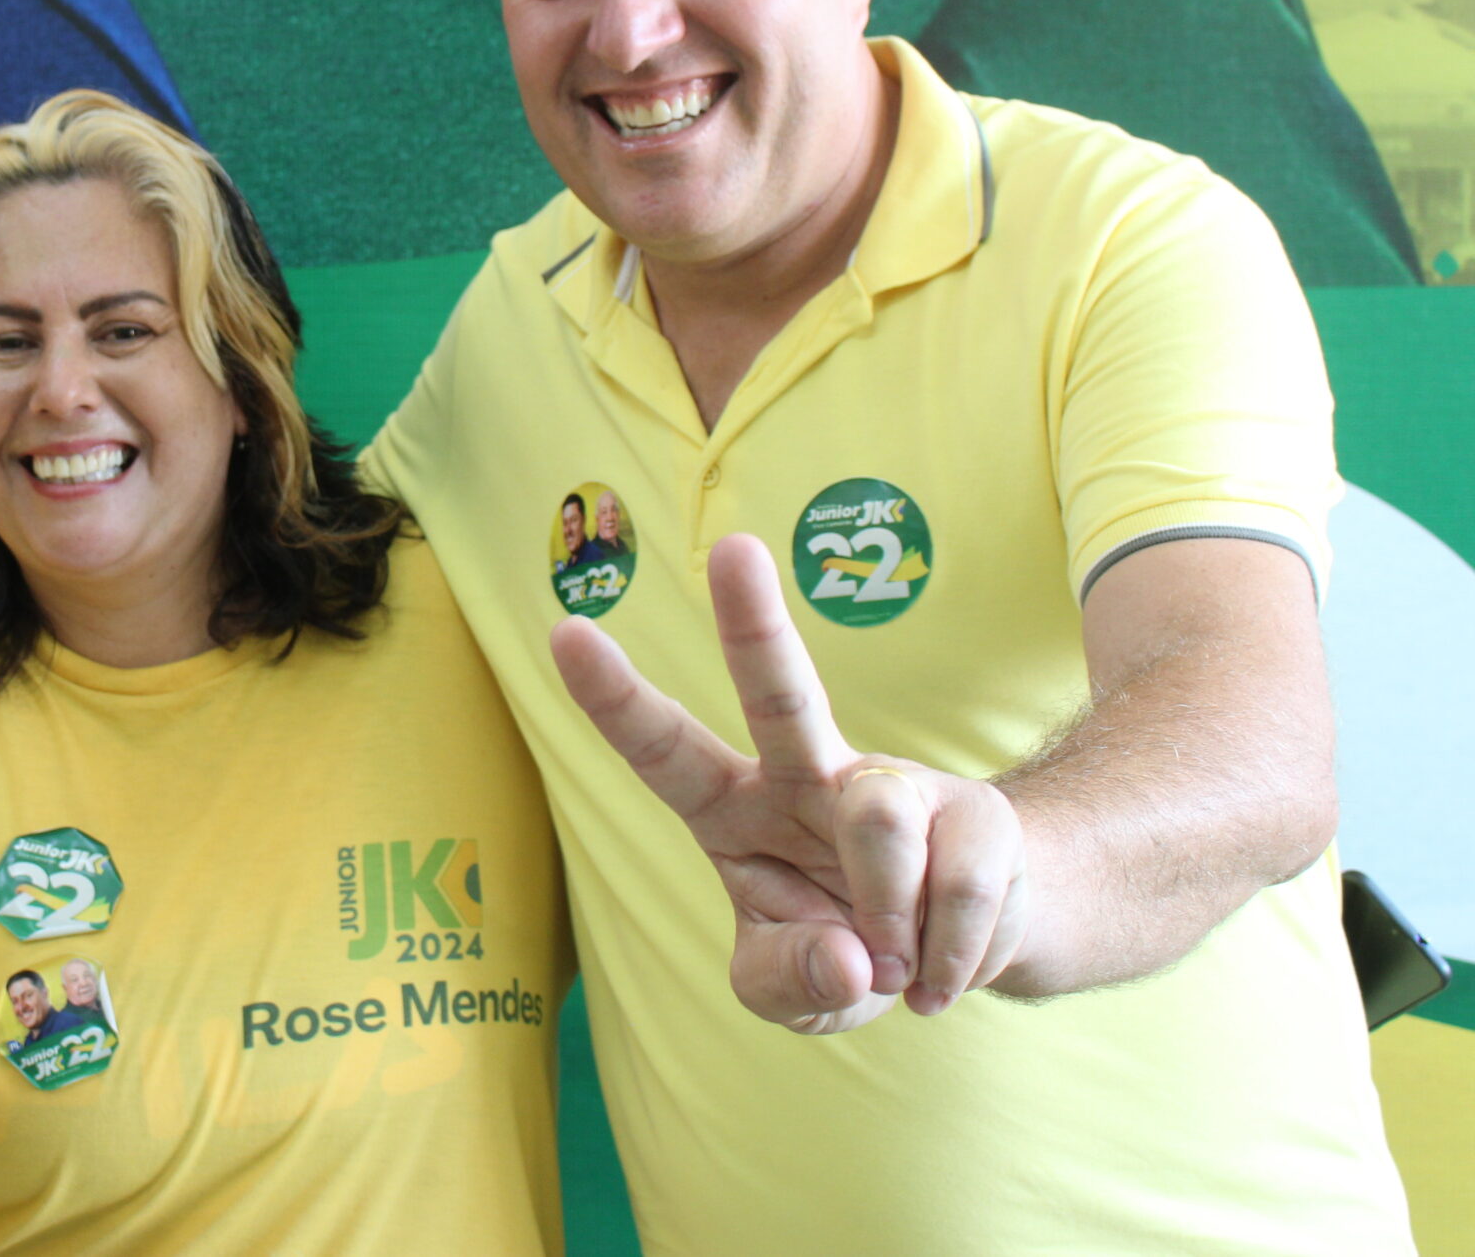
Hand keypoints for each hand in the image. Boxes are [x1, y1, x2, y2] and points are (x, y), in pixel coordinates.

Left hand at [552, 534, 1029, 1031]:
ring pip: (879, 825)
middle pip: (780, 694)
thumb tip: (848, 958)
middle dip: (755, 622)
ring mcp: (895, 787)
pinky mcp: (976, 814)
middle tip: (733, 548)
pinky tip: (939, 969)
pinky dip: (947, 962)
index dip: (615, 699)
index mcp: (732, 808)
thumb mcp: (788, 991)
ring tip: (893, 965)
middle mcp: (806, 777)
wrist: (960, 955)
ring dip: (888, 924)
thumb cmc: (844, 951)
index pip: (664, 751)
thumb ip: (792, 985)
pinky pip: (956, 890)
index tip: (564, 631)